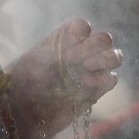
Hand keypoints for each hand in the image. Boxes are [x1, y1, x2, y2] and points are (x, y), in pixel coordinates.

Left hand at [9, 19, 123, 138]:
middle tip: (72, 60)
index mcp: (65, 39)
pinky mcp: (96, 91)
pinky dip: (102, 79)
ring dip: (104, 59)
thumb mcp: (34, 60)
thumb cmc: (24, 81)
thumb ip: (56, 47)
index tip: (64, 49)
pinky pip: (111, 79)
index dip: (79, 34)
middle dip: (91, 46)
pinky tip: (85, 84)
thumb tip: (78, 38)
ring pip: (115, 56)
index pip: (83, 26)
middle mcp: (82, 52)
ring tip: (86, 68)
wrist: (23, 112)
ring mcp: (92, 71)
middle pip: (104, 39)